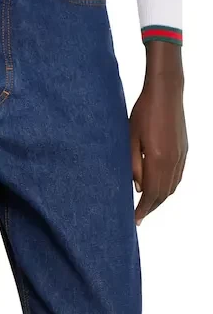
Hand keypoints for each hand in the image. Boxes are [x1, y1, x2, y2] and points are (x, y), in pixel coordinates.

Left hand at [130, 42, 187, 224]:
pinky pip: (178, 176)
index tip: (135, 220)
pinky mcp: (184, 149)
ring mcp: (181, 155)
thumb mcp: (130, 141)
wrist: (166, 93)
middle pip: (163, 194)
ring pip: (172, 186)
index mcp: (158, 160)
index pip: (151, 194)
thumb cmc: (142, 114)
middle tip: (139, 217)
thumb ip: (133, 166)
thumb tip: (138, 188)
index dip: (143, 210)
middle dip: (151, 208)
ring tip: (147, 206)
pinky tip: (160, 189)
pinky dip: (169, 187)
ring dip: (160, 199)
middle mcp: (173, 161)